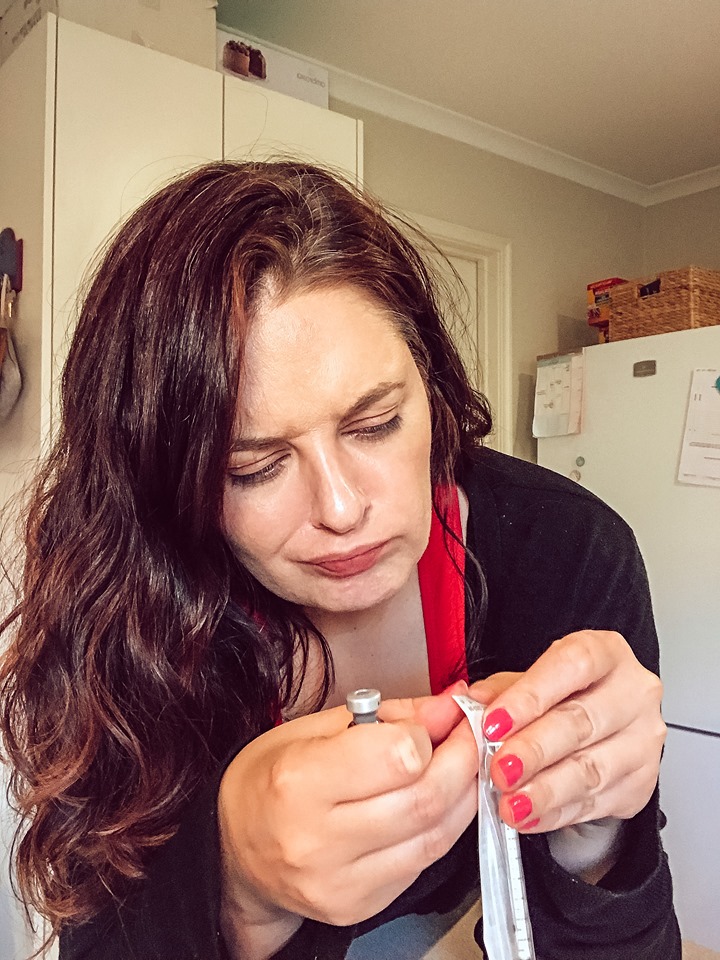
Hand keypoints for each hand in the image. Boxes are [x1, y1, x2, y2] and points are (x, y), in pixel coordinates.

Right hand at [217, 685, 477, 956]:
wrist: (233, 851)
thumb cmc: (269, 780)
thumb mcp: (315, 727)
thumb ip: (389, 716)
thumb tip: (449, 707)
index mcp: (298, 781)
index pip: (397, 757)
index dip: (427, 734)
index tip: (434, 720)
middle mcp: (316, 839)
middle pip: (424, 800)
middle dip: (462, 762)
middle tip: (468, 737)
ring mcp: (337, 882)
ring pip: (434, 837)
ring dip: (462, 797)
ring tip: (458, 767)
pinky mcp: (356, 907)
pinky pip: (421, 864)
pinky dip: (440, 829)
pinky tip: (435, 805)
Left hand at [469, 630, 665, 833]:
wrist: (603, 728)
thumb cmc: (564, 695)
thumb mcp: (529, 679)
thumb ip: (500, 689)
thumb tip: (470, 703)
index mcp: (606, 653)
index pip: (573, 666)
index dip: (530, 695)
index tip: (493, 722)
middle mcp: (633, 692)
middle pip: (581, 722)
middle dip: (534, 750)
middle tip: (500, 769)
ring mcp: (642, 739)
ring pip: (592, 769)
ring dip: (545, 790)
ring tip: (511, 803)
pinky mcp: (641, 782)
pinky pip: (596, 803)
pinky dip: (557, 813)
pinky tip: (530, 816)